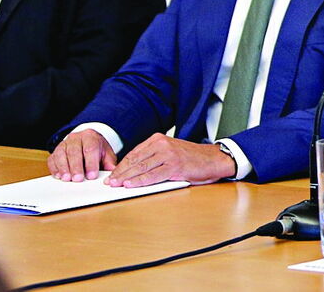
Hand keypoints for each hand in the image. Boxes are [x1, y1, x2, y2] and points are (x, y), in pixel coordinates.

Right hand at [47, 129, 117, 181]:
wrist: (87, 140)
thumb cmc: (97, 149)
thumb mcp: (106, 154)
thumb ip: (109, 163)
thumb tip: (112, 175)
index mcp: (90, 137)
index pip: (90, 149)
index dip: (91, 163)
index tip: (92, 175)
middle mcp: (76, 138)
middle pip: (74, 152)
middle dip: (76, 167)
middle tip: (78, 179)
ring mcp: (64, 144)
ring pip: (62, 154)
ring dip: (64, 168)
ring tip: (67, 179)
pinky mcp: (56, 151)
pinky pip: (52, 158)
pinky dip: (55, 168)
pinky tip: (58, 176)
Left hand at [106, 133, 233, 187]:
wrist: (213, 159)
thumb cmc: (192, 158)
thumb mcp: (170, 151)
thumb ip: (154, 157)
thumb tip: (133, 170)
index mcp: (159, 139)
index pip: (134, 153)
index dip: (121, 165)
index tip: (112, 174)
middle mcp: (162, 144)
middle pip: (135, 160)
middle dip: (120, 172)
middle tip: (109, 182)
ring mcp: (168, 155)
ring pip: (142, 167)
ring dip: (126, 177)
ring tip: (116, 185)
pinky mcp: (174, 166)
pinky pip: (153, 175)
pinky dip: (140, 181)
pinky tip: (131, 185)